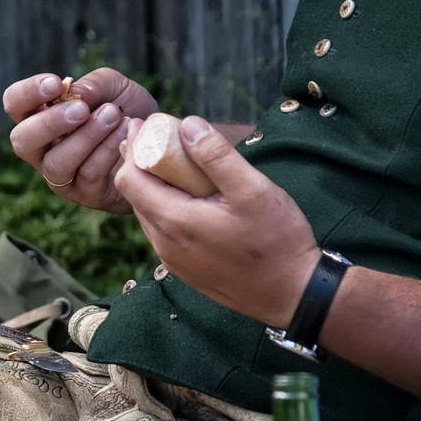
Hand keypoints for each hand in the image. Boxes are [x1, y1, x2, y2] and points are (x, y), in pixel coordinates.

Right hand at [4, 68, 158, 212]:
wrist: (160, 144)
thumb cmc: (128, 112)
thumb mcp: (116, 87)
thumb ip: (95, 84)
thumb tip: (76, 93)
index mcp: (40, 117)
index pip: (14, 104)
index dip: (27, 93)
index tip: (55, 83)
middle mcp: (43, 149)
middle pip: (22, 141)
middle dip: (50, 123)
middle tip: (81, 109)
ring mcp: (62, 175)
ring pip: (57, 163)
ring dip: (86, 137)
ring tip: (113, 115)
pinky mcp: (85, 194)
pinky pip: (88, 174)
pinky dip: (107, 150)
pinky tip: (125, 132)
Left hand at [114, 115, 318, 329]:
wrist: (292, 295)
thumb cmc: (277, 241)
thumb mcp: (252, 190)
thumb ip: (217, 157)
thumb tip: (187, 125)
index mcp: (173, 222)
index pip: (128, 180)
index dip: (133, 149)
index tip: (146, 125)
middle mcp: (164, 244)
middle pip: (134, 196)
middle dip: (140, 163)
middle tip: (156, 134)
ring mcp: (172, 260)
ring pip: (148, 213)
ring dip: (153, 185)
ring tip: (171, 159)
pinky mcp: (185, 269)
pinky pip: (163, 231)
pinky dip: (165, 206)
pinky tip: (187, 194)